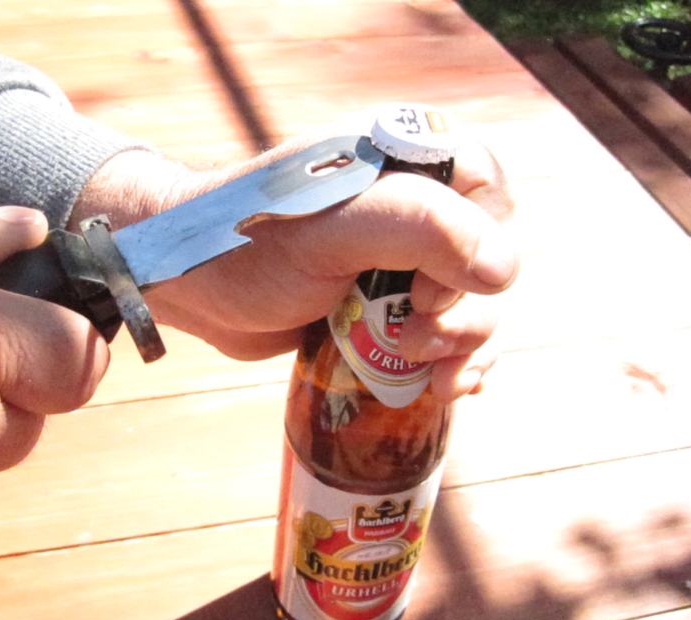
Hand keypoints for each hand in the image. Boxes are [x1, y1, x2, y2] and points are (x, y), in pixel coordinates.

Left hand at [73, 134, 515, 401]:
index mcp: (399, 160)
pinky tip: (442, 389)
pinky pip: (440, 330)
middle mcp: (406, 204)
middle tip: (417, 338)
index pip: (486, 190)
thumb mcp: (329, 229)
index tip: (426, 290)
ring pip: (469, 301)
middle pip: (485, 256)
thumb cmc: (245, 245)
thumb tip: (503, 269)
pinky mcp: (382, 303)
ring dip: (465, 345)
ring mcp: (396, 258)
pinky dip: (451, 361)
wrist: (187, 287)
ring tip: (434, 381)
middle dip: (467, 311)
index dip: (477, 246)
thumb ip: (418, 228)